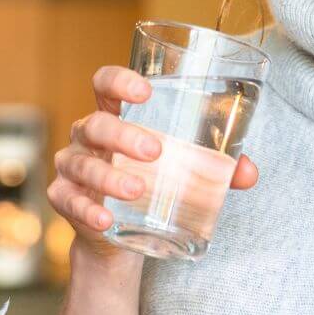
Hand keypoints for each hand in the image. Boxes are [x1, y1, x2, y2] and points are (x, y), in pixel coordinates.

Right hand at [47, 65, 259, 261]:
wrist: (117, 234)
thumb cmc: (150, 182)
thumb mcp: (179, 168)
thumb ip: (215, 167)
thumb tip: (249, 173)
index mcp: (114, 115)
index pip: (105, 84)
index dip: (119, 81)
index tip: (145, 90)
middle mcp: (87, 136)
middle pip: (96, 125)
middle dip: (124, 135)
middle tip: (155, 151)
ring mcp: (72, 167)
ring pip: (83, 165)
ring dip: (109, 177)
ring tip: (137, 189)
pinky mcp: (64, 199)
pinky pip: (68, 201)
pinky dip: (86, 210)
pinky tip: (105, 219)